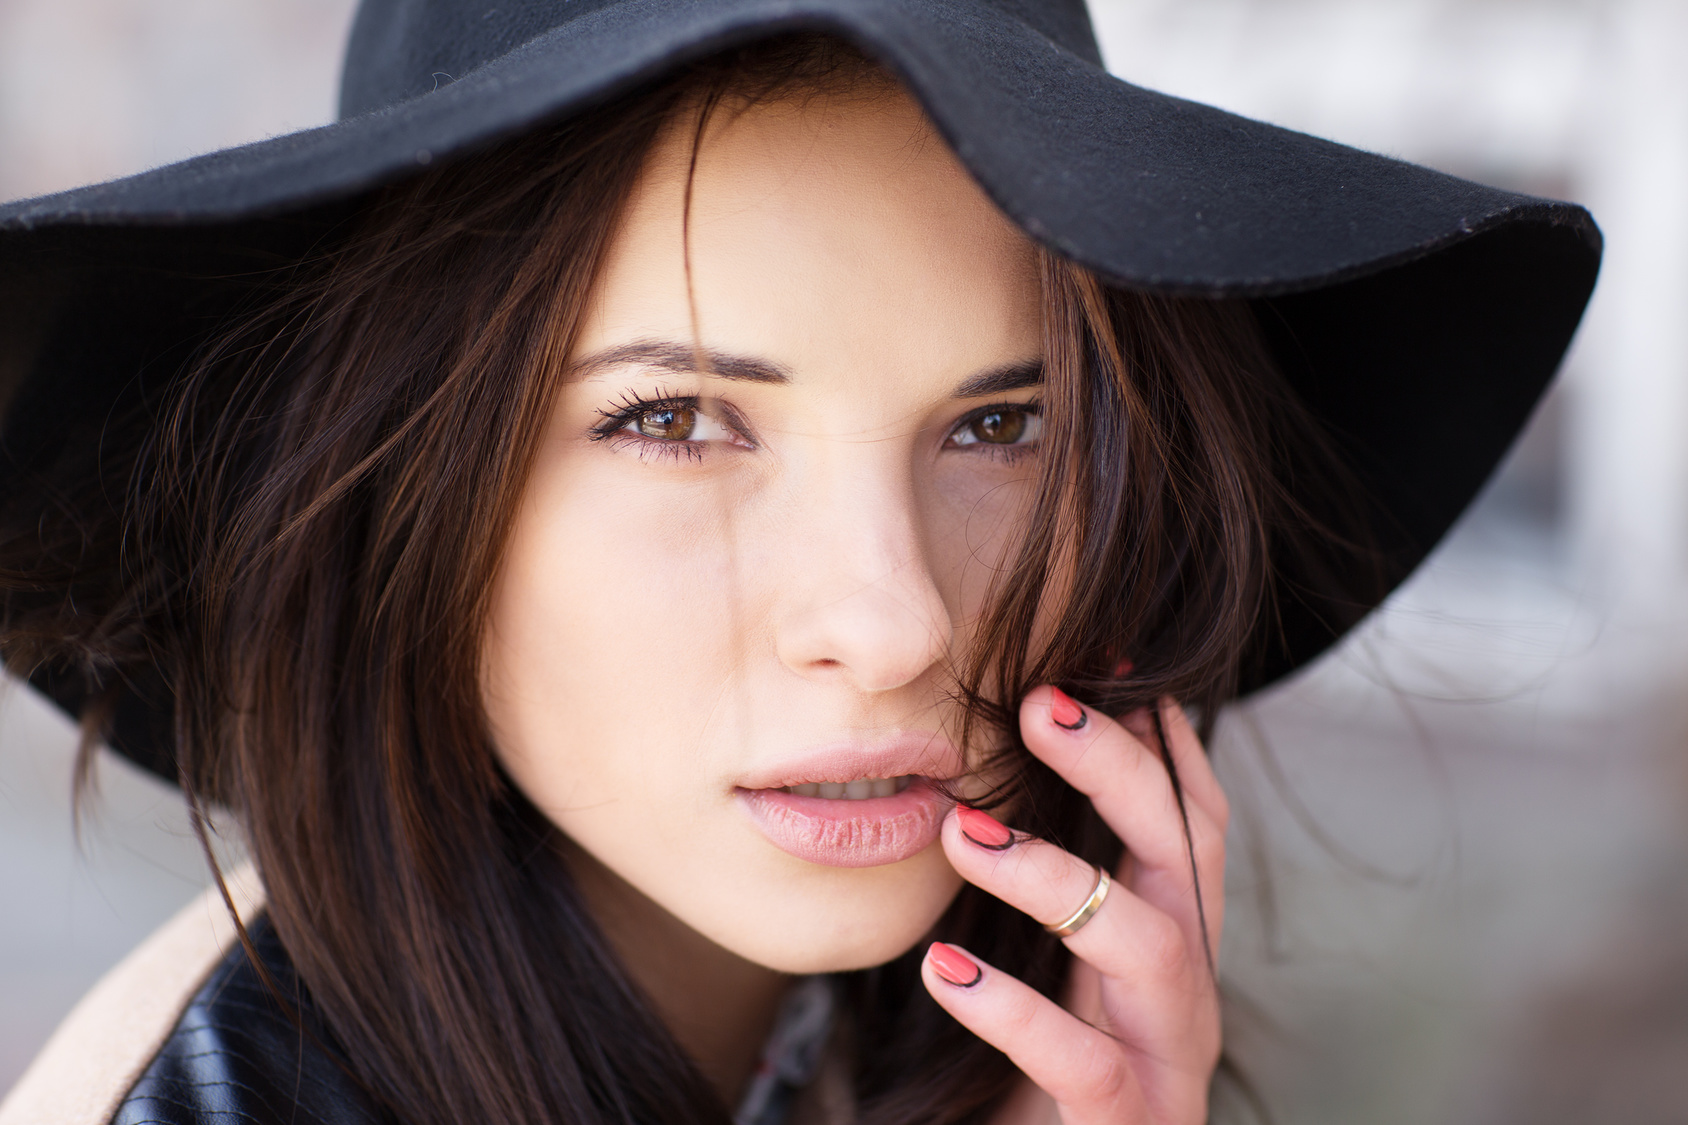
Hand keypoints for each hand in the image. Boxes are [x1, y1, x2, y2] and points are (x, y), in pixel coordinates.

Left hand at [921, 690, 1226, 1123]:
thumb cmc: (1048, 1083)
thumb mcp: (1056, 974)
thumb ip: (1051, 895)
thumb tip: (994, 783)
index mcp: (1171, 944)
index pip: (1195, 825)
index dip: (1166, 742)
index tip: (1112, 665)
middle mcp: (1184, 993)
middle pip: (1184, 856)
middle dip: (1118, 769)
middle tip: (1039, 704)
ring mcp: (1165, 1061)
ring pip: (1148, 944)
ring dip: (1053, 874)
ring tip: (960, 832)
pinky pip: (1082, 1060)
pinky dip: (1010, 1009)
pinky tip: (940, 968)